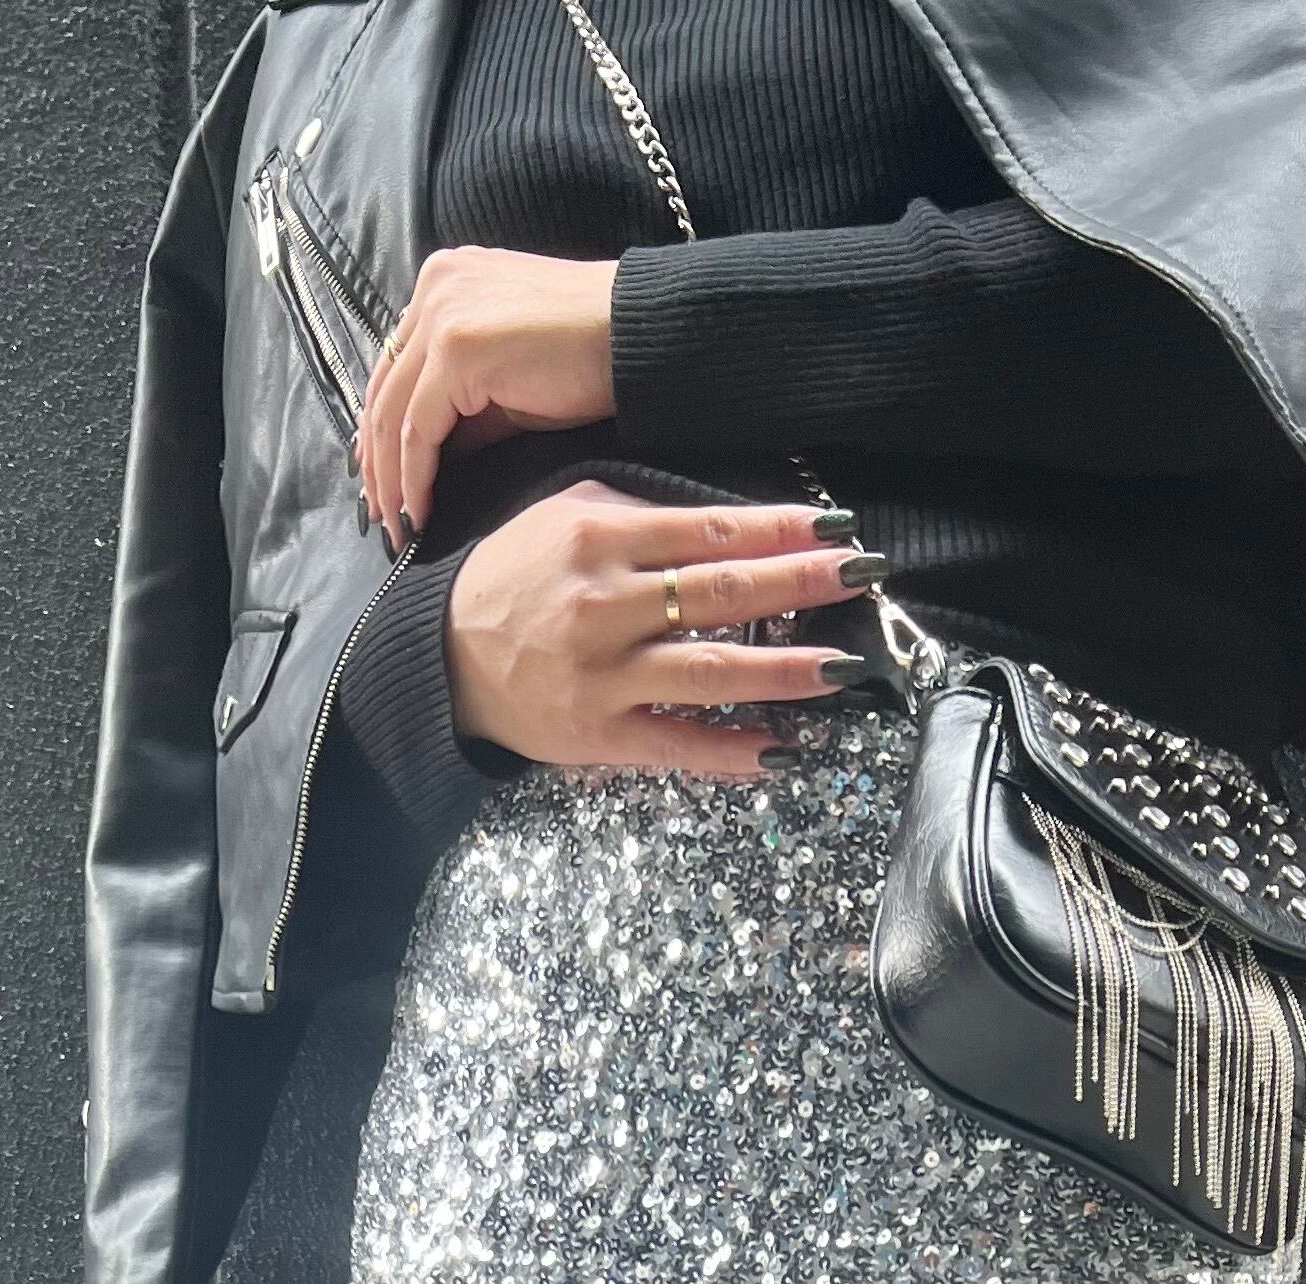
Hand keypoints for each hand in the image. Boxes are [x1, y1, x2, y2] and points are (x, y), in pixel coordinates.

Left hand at [357, 246, 617, 545]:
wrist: (638, 334)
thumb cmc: (588, 356)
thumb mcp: (510, 379)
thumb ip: (464, 405)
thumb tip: (430, 458)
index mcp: (445, 281)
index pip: (394, 365)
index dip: (381, 429)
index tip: (383, 480)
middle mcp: (435, 286)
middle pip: (382, 388)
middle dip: (376, 461)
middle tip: (380, 515)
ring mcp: (442, 313)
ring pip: (391, 412)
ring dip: (390, 478)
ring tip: (397, 526)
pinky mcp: (456, 348)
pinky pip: (417, 428)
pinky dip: (414, 477)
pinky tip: (420, 511)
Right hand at [442, 484, 883, 779]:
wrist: (441, 655)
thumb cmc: (512, 577)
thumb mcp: (564, 516)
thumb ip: (642, 513)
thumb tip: (730, 521)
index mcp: (602, 536)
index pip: (712, 531)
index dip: (780, 528)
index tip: (837, 527)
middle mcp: (606, 603)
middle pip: (723, 593)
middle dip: (801, 582)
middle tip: (864, 576)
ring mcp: (604, 673)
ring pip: (711, 669)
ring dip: (785, 669)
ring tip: (842, 667)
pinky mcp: (598, 732)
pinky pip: (676, 743)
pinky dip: (731, 749)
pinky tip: (784, 749)